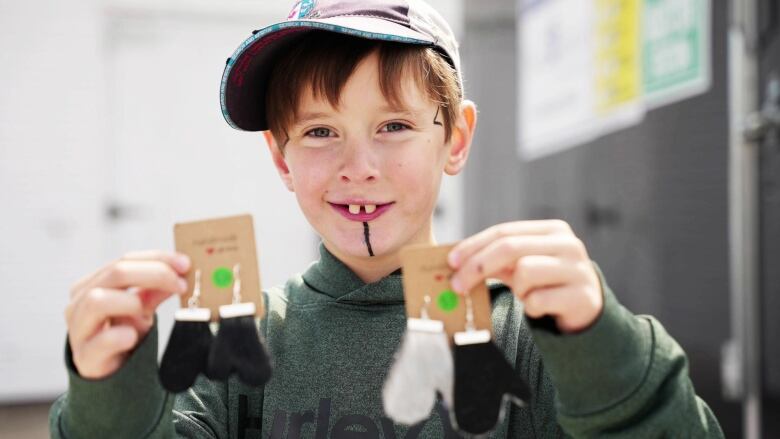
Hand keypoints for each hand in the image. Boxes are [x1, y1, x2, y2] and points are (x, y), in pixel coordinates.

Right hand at [65, 250, 190, 378]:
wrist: (108, 375)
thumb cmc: (122, 334)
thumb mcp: (142, 309)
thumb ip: (155, 291)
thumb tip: (179, 272)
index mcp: (94, 284)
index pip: (124, 260)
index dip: (157, 258)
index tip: (185, 264)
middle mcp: (81, 301)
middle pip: (115, 273)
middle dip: (154, 274)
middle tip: (181, 284)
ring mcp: (80, 329)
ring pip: (97, 301)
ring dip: (130, 301)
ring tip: (146, 311)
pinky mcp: (84, 357)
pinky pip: (99, 341)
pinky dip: (117, 336)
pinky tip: (132, 337)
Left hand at [448, 220, 602, 332]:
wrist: (586, 308)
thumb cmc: (546, 282)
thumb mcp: (522, 264)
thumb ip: (494, 259)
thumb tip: (454, 264)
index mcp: (552, 230)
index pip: (504, 231)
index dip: (473, 245)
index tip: (451, 261)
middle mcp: (568, 244)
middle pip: (510, 248)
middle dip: (477, 266)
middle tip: (457, 286)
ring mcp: (578, 270)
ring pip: (524, 273)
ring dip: (517, 289)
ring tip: (527, 295)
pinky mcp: (582, 296)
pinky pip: (537, 301)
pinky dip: (532, 308)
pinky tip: (542, 308)